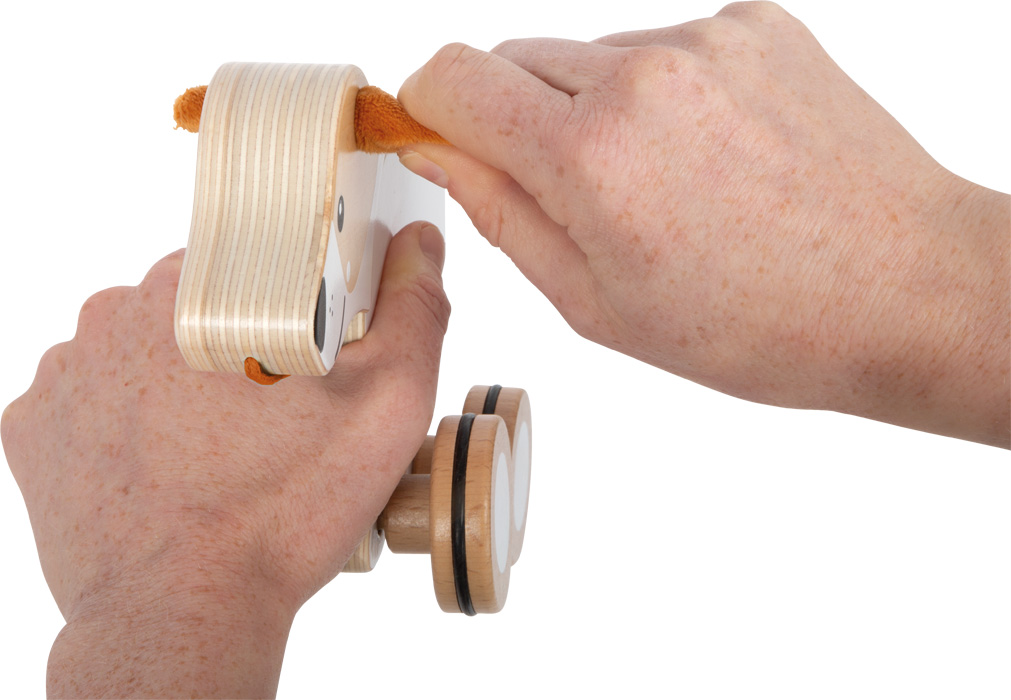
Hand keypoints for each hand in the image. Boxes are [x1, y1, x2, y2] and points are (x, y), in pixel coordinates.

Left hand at [1, 222, 448, 697]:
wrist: (186, 615)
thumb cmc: (283, 512)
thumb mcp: (386, 406)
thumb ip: (413, 311)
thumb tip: (419, 246)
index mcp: (201, 289)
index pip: (254, 262)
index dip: (292, 307)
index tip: (309, 359)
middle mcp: (115, 315)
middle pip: (197, 307)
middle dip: (237, 344)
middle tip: (274, 416)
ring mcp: (67, 375)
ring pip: (142, 351)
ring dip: (179, 382)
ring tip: (220, 447)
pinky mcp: (35, 430)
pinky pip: (94, 401)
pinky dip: (130, 422)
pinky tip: (169, 463)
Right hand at [396, 2, 1008, 445]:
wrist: (902, 287)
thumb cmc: (761, 322)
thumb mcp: (599, 304)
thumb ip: (503, 216)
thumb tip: (442, 153)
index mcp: (592, 157)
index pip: (453, 77)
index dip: (429, 107)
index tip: (437, 135)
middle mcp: (644, 75)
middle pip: (514, 57)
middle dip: (516, 119)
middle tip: (570, 192)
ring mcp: (707, 40)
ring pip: (590, 55)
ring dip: (594, 109)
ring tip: (659, 183)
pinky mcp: (756, 23)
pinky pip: (664, 46)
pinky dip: (662, 93)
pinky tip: (707, 155)